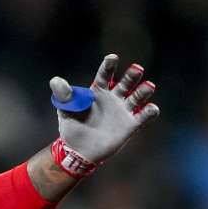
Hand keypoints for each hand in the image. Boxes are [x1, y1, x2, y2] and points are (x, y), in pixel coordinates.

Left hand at [49, 54, 158, 172]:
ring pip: (137, 97)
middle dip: (132, 75)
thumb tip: (56, 80)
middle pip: (125, 83)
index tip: (113, 57)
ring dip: (144, 91)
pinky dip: (150, 112)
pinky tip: (152, 108)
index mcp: (97, 92)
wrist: (79, 151)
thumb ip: (63, 95)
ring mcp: (123, 111)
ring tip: (149, 86)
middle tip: (137, 68)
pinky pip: (143, 116)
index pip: (104, 75)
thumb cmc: (72, 127)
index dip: (109, 66)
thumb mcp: (65, 110)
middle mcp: (113, 98)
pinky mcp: (130, 125)